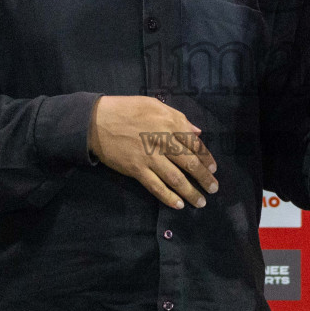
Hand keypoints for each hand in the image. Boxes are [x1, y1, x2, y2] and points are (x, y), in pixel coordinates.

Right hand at [87, 96, 218, 209]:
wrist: (96, 120)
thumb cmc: (126, 109)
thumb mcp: (154, 105)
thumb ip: (178, 118)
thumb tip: (197, 132)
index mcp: (170, 122)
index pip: (194, 143)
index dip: (206, 158)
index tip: (213, 168)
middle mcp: (163, 140)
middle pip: (189, 162)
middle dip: (204, 178)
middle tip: (213, 188)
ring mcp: (149, 157)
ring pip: (176, 178)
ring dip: (191, 192)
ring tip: (201, 202)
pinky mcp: (136, 169)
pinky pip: (156, 186)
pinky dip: (168, 197)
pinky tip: (179, 205)